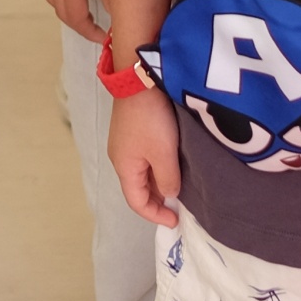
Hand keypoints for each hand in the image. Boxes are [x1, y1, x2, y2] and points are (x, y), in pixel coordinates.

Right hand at [108, 87, 180, 229]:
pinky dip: (157, 167)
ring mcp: (125, 143)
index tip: (176, 220)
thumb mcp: (164, 154)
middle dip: (158, 200)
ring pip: (142, 173)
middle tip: (180, 204)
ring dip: (159, 182)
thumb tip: (169, 194)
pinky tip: (172, 163)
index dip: (155, 215)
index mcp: (124, 167)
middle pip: (138, 188)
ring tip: (179, 185)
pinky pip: (144, 158)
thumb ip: (168, 179)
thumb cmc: (151, 119)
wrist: (139, 79)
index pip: (136, 202)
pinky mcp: (132, 130)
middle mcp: (120, 157)